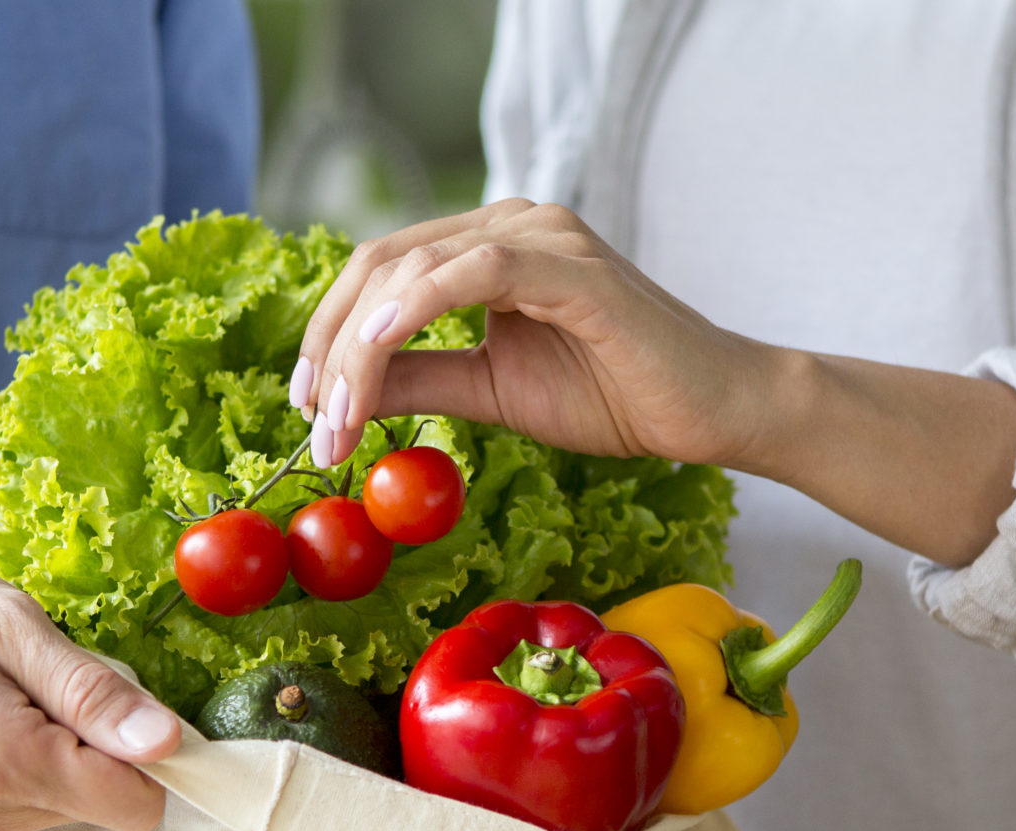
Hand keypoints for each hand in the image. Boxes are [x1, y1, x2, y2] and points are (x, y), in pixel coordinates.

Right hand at [0, 551, 180, 830]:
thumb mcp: (4, 620)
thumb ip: (90, 689)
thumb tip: (168, 741)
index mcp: (1, 763)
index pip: (136, 803)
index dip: (149, 751)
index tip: (120, 696)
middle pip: (106, 804)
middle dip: (97, 742)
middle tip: (35, 677)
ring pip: (73, 805)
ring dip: (62, 749)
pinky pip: (34, 803)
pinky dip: (31, 761)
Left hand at [292, 200, 1015, 567]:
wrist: (711, 412)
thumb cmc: (616, 396)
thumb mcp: (492, 393)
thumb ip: (421, 381)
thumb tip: (343, 396)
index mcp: (487, 247)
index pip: (379, 273)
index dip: (326, 336)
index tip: (304, 407)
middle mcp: (509, 224)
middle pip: (379, 263)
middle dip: (328, 346)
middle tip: (309, 420)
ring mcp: (541, 237)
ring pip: (412, 268)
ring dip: (357, 347)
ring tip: (336, 416)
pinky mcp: (570, 267)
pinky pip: (473, 272)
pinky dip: (413, 308)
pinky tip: (377, 348)